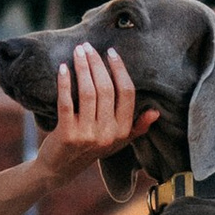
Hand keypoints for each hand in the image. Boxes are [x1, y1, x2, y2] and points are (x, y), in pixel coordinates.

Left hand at [45, 44, 156, 179]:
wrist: (59, 168)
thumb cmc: (90, 149)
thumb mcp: (117, 142)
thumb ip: (136, 127)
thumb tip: (155, 112)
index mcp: (122, 131)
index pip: (126, 93)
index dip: (119, 70)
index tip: (110, 52)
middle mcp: (108, 134)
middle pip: (106, 89)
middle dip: (97, 63)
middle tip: (88, 46)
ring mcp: (88, 135)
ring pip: (88, 92)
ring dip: (82, 67)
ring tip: (78, 51)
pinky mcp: (67, 135)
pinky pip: (66, 103)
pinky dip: (64, 83)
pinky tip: (62, 68)